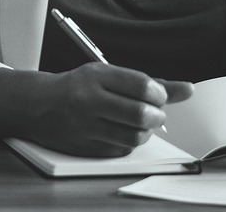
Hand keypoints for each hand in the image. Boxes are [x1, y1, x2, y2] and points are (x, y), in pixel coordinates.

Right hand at [0, 64, 192, 156]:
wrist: (37, 105)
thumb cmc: (78, 88)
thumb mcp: (108, 76)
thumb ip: (148, 83)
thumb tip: (187, 90)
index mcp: (95, 76)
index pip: (141, 85)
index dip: (159, 94)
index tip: (158, 96)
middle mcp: (88, 99)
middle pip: (140, 114)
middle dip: (156, 115)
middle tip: (153, 112)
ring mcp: (84, 124)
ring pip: (134, 136)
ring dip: (145, 132)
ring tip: (139, 123)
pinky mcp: (84, 146)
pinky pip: (121, 149)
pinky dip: (129, 142)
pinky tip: (122, 132)